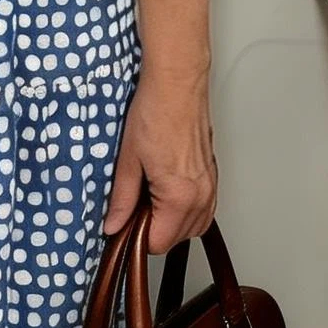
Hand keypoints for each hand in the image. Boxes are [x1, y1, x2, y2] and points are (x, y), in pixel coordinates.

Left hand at [102, 63, 217, 252]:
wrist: (177, 84)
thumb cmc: (155, 112)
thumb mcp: (128, 160)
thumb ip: (121, 199)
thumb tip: (114, 225)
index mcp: (179, 196)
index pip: (159, 243)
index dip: (137, 236)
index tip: (125, 220)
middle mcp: (201, 195)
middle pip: (178, 239)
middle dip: (155, 229)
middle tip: (134, 205)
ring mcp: (211, 186)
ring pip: (194, 226)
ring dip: (172, 222)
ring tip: (150, 196)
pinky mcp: (213, 175)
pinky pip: (204, 209)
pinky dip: (187, 210)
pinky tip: (167, 191)